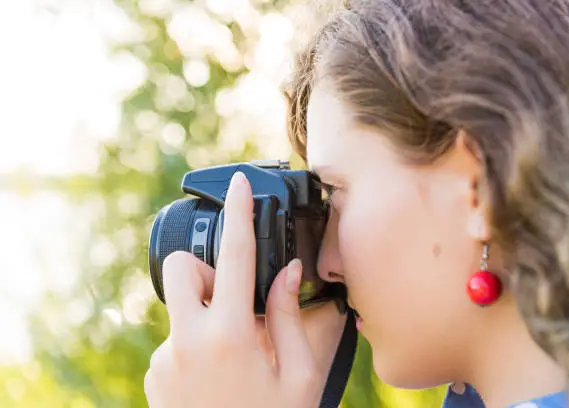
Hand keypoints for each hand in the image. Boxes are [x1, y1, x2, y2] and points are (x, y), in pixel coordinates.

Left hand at [144, 171, 345, 407]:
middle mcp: (188, 340)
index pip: (238, 255)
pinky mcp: (155, 374)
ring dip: (208, 315)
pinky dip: (198, 344)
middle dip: (207, 269)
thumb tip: (285, 271)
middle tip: (234, 300)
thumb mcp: (297, 373)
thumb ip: (287, 315)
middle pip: (183, 269)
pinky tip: (218, 375)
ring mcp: (165, 359)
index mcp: (231, 334)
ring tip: (236, 354)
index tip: (239, 184)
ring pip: (182, 308)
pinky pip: (176, 339)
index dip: (240, 212)